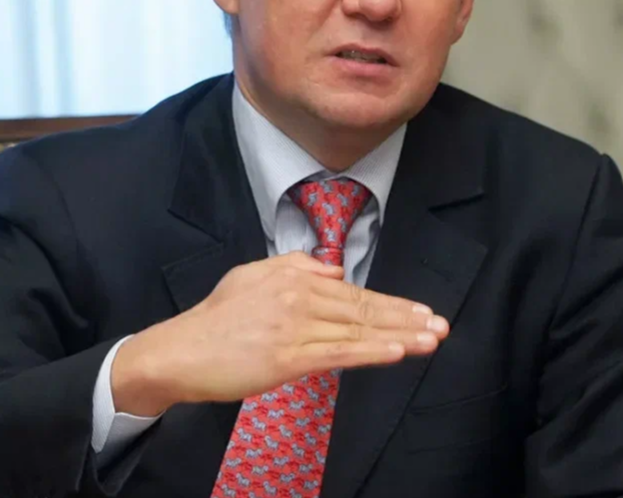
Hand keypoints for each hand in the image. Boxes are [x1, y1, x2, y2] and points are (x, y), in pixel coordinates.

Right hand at [111, 251, 448, 415]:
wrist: (182, 350)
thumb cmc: (215, 318)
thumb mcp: (251, 275)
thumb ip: (294, 266)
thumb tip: (333, 268)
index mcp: (293, 276)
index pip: (353, 291)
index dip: (391, 302)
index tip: (421, 310)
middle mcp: (299, 296)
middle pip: (363, 308)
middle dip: (406, 317)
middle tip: (441, 324)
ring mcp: (295, 326)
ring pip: (357, 330)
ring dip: (400, 335)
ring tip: (432, 339)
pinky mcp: (288, 357)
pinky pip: (338, 353)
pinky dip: (370, 351)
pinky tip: (396, 351)